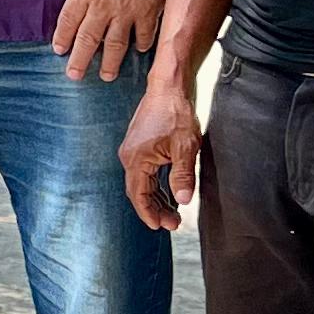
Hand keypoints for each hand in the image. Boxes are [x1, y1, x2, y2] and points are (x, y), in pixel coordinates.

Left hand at [53, 0, 170, 80]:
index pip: (68, 21)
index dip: (62, 37)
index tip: (59, 50)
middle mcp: (103, 5)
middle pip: (88, 39)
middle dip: (80, 60)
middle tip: (75, 76)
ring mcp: (127, 11)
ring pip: (116, 45)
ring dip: (110, 62)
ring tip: (107, 75)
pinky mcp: (149, 11)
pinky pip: (144, 35)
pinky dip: (142, 45)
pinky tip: (140, 51)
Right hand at [119, 75, 200, 230]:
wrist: (168, 87)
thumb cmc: (176, 113)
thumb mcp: (185, 147)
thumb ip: (183, 175)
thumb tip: (183, 200)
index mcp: (137, 160)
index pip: (139, 196)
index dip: (149, 213)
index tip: (161, 227)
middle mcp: (129, 157)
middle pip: (138, 192)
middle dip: (154, 209)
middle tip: (173, 223)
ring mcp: (132, 151)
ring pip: (141, 183)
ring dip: (155, 198)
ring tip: (172, 211)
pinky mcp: (139, 145)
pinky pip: (144, 172)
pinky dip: (154, 185)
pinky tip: (167, 191)